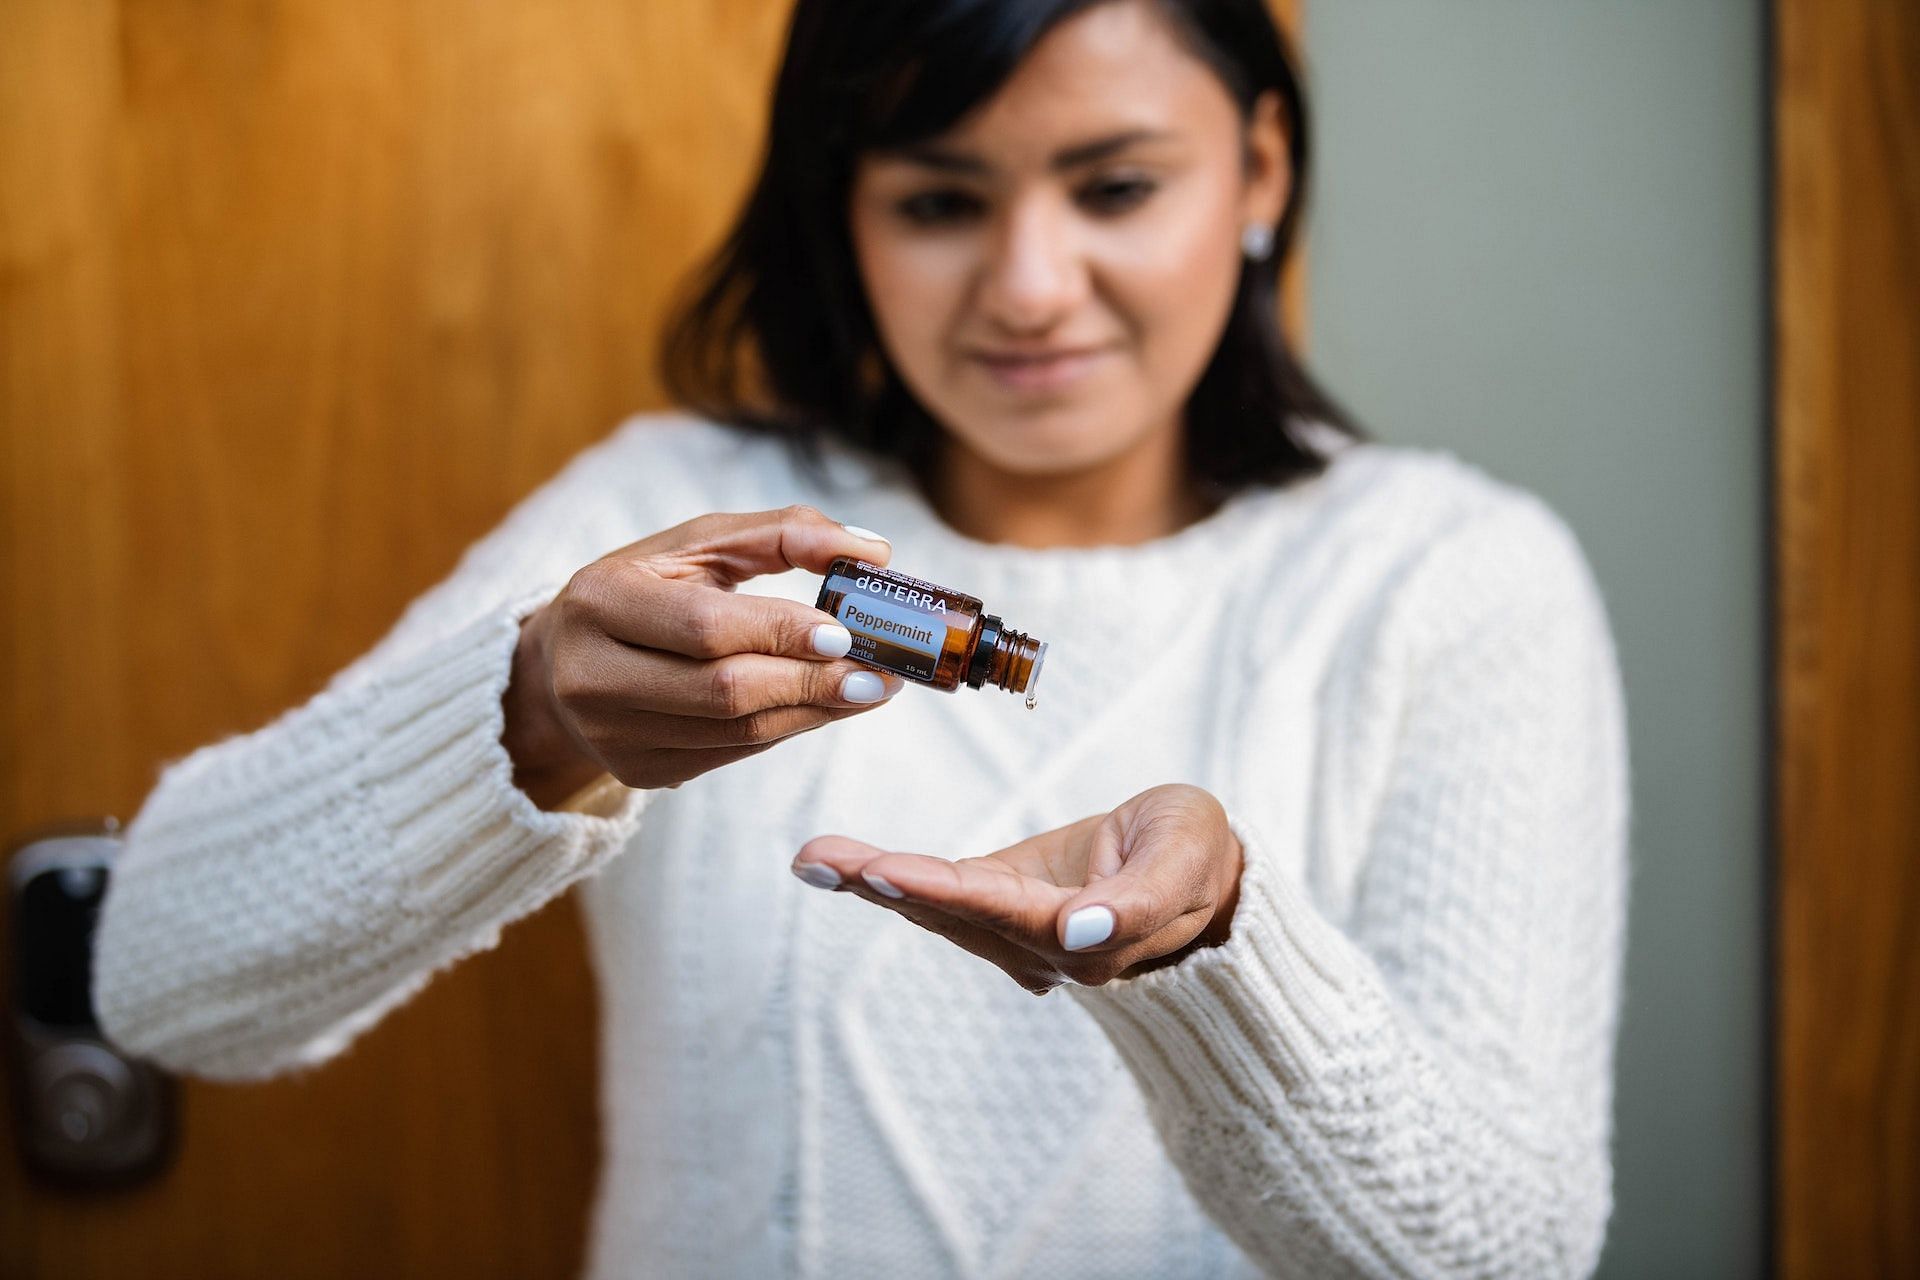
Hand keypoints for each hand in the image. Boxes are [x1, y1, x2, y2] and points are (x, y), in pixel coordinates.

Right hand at [502, 504, 903, 804]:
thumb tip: (872, 550)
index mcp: (600, 601)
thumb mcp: (698, 545)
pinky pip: (732, 753)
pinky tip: (823, 706)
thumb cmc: (646, 588)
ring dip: (814, 711)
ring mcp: (611, 734)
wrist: (562, 664)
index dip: (780, 632)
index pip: (705, 627)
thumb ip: (782, 534)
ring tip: (868, 688)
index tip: (847, 632)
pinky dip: (786, 728)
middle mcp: (593, 675)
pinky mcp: (637, 772)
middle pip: (725, 690)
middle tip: (880, 672)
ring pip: (736, 731)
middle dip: (812, 682)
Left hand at [790, 783, 1244, 993]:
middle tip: (817, 860)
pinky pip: (940, 893)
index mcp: (1086, 934)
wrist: (1206, 875)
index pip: (1001, 910)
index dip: (941, 890)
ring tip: (813, 857)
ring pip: (935, 906)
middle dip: (881, 884)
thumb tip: (1081, 931)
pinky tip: (839, 864)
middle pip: (950, 912)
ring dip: (871, 882)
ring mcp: (1019, 935)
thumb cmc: (1197, 855)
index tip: (885, 871)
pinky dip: (889, 878)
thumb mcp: (1187, 858)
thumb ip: (1140, 901)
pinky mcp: (1005, 909)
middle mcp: (1041, 946)